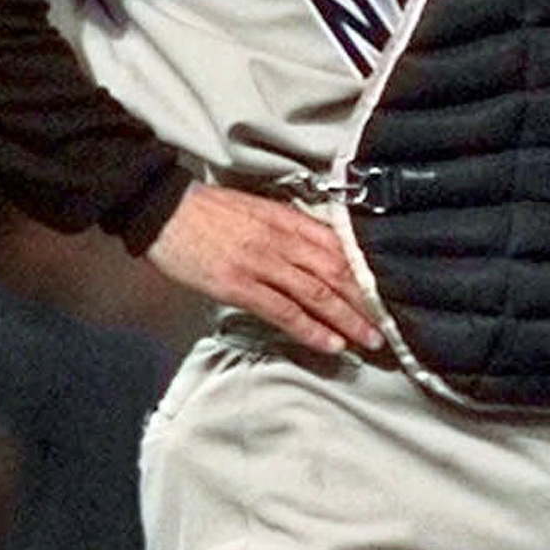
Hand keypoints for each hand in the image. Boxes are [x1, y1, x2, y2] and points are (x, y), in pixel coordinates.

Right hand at [146, 183, 383, 355]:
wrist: (162, 207)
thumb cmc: (208, 210)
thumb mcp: (258, 209)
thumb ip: (289, 229)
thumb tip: (320, 250)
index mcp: (288, 219)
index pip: (339, 247)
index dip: (365, 273)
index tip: (385, 293)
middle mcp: (281, 240)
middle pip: (336, 272)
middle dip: (365, 301)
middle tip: (386, 326)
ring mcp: (261, 263)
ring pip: (317, 293)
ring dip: (347, 319)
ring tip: (368, 340)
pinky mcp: (238, 284)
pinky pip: (283, 310)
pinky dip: (310, 328)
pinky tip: (329, 342)